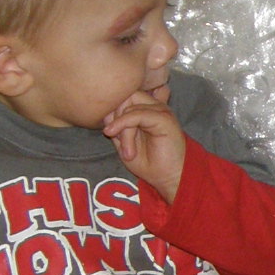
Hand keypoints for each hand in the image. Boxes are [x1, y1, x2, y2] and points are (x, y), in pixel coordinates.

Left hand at [104, 86, 183, 201]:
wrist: (169, 179)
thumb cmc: (150, 163)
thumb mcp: (124, 143)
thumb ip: (116, 127)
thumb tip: (105, 114)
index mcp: (147, 110)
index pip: (125, 96)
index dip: (114, 112)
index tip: (111, 134)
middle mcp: (155, 107)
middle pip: (127, 96)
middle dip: (116, 116)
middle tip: (115, 139)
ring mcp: (161, 111)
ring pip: (130, 107)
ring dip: (122, 129)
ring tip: (127, 152)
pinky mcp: (164, 119)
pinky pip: (137, 115)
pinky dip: (126, 128)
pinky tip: (126, 147)